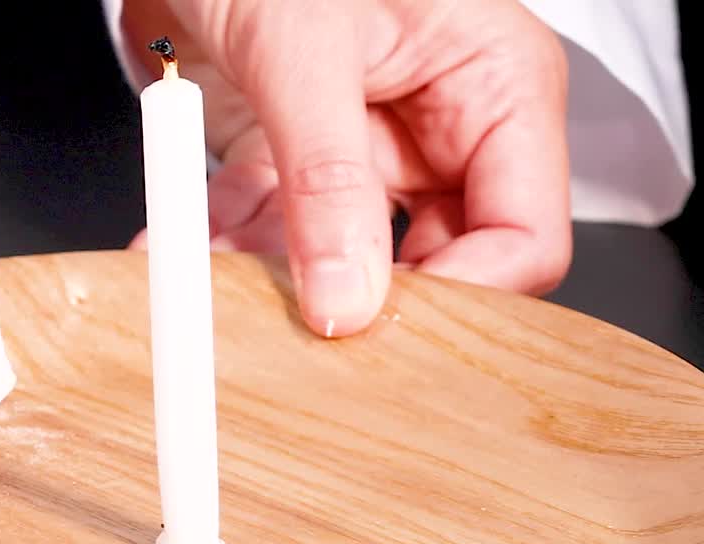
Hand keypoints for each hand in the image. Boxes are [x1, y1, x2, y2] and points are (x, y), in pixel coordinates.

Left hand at [122, 0, 571, 336]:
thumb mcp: (304, 50)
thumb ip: (329, 179)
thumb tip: (347, 297)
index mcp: (496, 85)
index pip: (523, 235)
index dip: (465, 297)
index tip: (379, 327)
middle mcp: (446, 124)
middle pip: (437, 262)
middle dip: (356, 299)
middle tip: (294, 333)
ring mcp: (374, 145)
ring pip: (344, 256)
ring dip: (271, 277)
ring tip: (208, 287)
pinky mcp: (307, 157)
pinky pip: (277, 224)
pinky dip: (228, 242)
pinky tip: (181, 251)